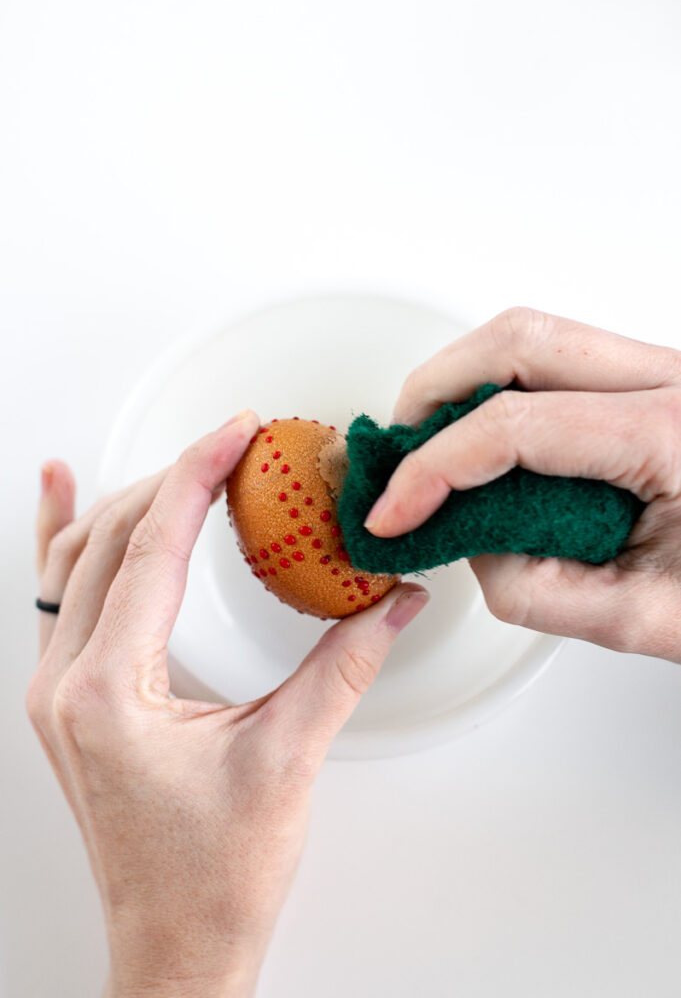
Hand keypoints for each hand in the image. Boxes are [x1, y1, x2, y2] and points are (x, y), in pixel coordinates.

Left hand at [28, 409, 429, 997]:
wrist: (177, 942)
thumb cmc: (216, 875)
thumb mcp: (289, 755)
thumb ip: (346, 664)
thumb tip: (391, 601)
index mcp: (109, 692)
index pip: (152, 549)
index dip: (199, 477)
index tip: (236, 435)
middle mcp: (66, 685)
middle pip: (110, 541)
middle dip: (173, 480)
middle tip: (231, 447)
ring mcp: (57, 692)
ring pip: (75, 560)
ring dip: (129, 504)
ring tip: (180, 464)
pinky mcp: (68, 699)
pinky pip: (52, 595)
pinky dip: (57, 534)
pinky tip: (60, 492)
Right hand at [363, 306, 680, 660]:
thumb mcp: (649, 620)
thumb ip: (541, 592)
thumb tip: (471, 545)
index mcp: (674, 434)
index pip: (516, 425)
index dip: (432, 469)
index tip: (394, 514)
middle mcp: (673, 380)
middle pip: (518, 338)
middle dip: (434, 390)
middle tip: (398, 456)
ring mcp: (667, 371)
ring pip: (535, 336)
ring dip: (465, 383)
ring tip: (431, 449)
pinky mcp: (654, 382)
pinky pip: (559, 363)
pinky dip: (503, 393)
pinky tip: (486, 444)